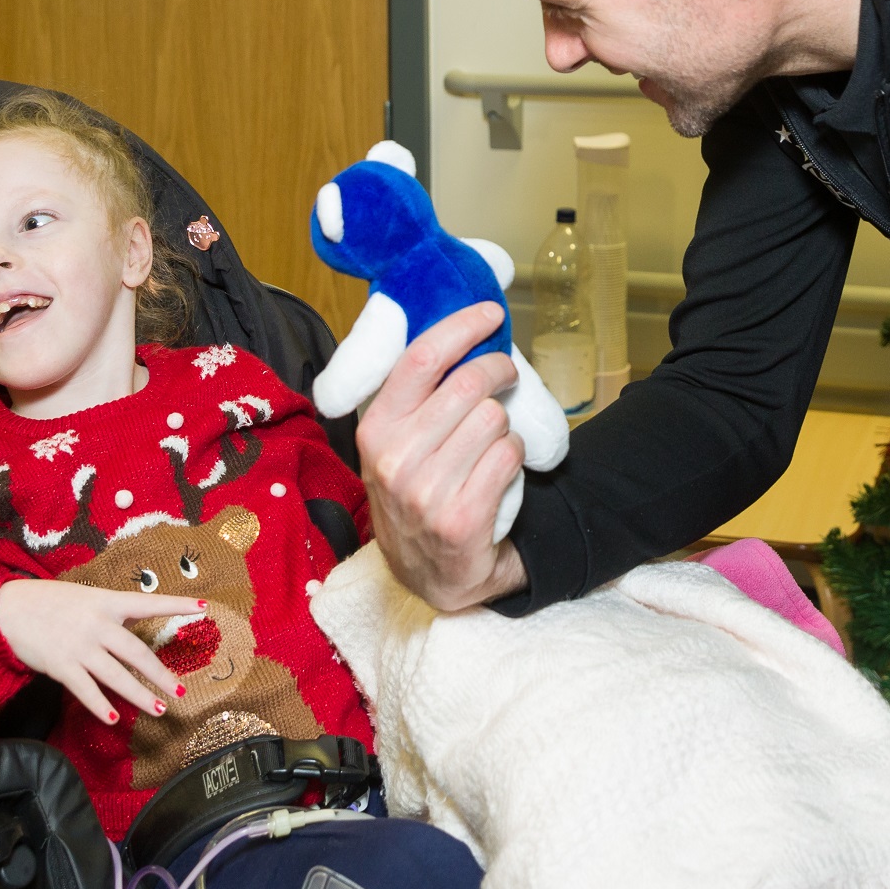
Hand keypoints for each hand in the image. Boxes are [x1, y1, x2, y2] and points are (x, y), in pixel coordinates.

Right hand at [0, 578, 200, 724]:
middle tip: (180, 691)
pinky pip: (86, 691)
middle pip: (136, 653)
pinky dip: (100, 706)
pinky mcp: (62, 666)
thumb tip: (137, 621)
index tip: (204, 607)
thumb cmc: (51, 603)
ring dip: (138, 696)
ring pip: (116, 676)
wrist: (9, 610)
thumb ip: (112, 611)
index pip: (149, 603)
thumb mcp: (86, 598)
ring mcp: (80, 647)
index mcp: (107, 602)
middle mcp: (97, 624)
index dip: (177, 605)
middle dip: (160, 674)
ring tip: (159, 710)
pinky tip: (114, 719)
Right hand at [356, 301, 528, 610]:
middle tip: (506, 377)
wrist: (430, 576)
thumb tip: (457, 334)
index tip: (490, 313)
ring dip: (504, 424)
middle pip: (468, 384)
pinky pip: (509, 456)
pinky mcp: (460, 519)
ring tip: (491, 442)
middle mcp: (393, 459)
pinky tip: (500, 472)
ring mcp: (424, 493)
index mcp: (374, 429)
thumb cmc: (417, 496)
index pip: (421, 358)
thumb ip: (414, 397)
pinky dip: (515, 457)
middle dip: (498, 372)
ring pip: (493, 419)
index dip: (462, 326)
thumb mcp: (395, 446)